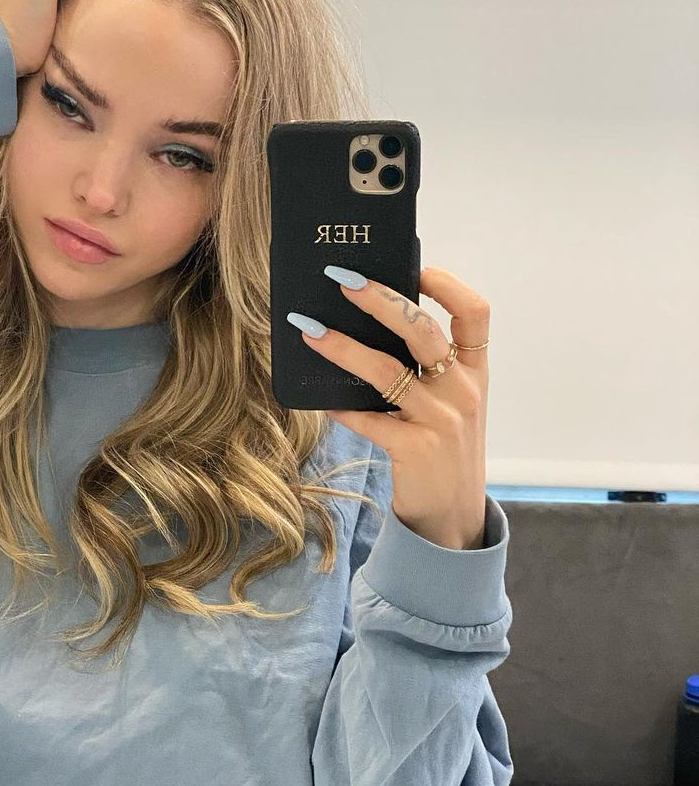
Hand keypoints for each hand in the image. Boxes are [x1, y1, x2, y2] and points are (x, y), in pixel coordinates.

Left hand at [297, 267, 489, 550]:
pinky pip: (368, 418)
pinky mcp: (416, 449)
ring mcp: (442, 421)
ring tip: (309, 330)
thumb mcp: (450, 406)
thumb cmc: (444, 452)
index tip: (415, 265)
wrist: (453, 520)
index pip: (476, 314)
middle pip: (424, 330)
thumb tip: (369, 327)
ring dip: (343, 347)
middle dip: (381, 299)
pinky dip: (341, 405)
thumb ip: (426, 371)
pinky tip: (319, 397)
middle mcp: (463, 392)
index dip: (447, 284)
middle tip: (343, 281)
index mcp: (476, 374)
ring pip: (387, 370)